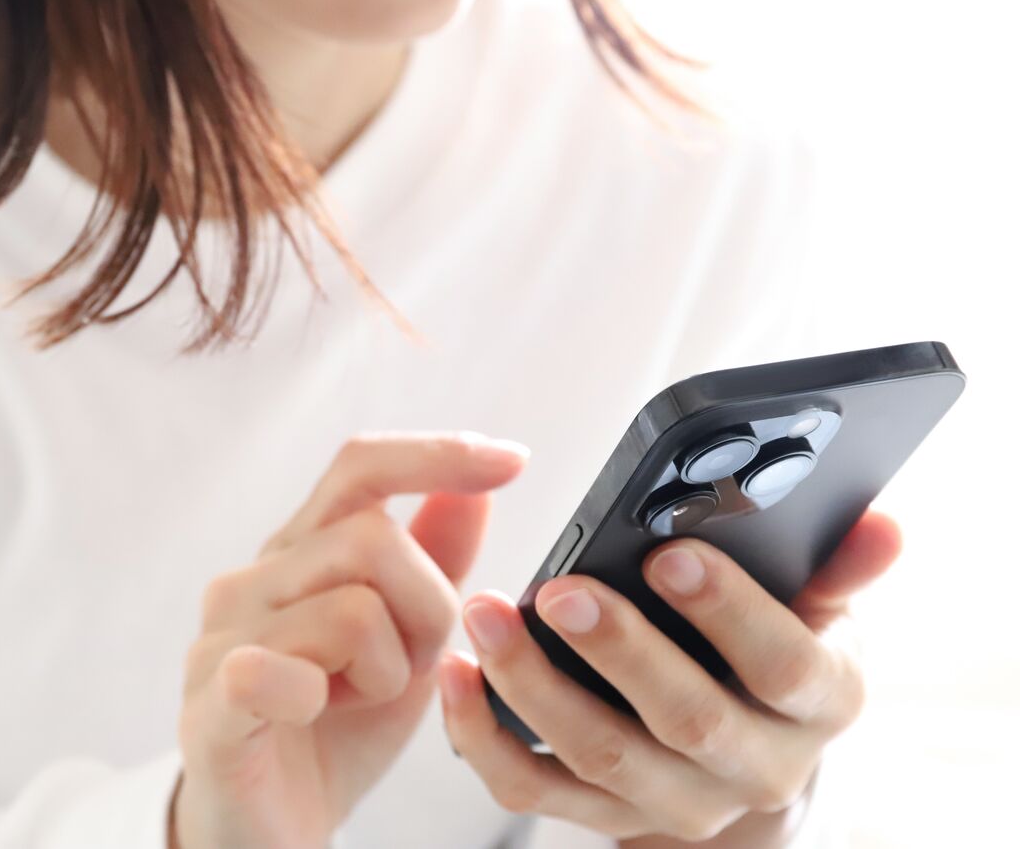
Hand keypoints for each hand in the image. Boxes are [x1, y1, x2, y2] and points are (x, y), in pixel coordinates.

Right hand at [172, 432, 528, 848]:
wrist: (268, 828)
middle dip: (427, 609)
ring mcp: (223, 638)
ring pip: (351, 611)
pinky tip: (315, 710)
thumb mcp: (405, 640)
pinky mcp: (209, 704)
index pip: (361, 468)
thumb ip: (434, 563)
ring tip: (356, 700)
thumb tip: (474, 489)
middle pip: (374, 539)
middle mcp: (253, 578)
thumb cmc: (334, 729)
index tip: (514, 460)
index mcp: (299, 552)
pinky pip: (272, 670)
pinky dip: (317, 693)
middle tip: (409, 665)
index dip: (437, 454)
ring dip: (386, 672)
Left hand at [439, 511, 900, 843]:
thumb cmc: (774, 661)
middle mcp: (751, 766)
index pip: (785, 666)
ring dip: (533, 685)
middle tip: (562, 590)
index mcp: (815, 704)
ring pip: (599, 756)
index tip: (670, 554)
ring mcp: (671, 799)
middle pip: (686, 719)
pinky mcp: (600, 813)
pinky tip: (455, 672)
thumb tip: (882, 523)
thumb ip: (838, 568)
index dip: (730, 613)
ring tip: (486, 616)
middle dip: (620, 652)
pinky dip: (484, 736)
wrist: (744, 767)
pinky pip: (532, 789)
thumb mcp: (819, 614)